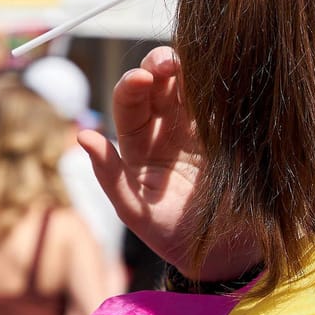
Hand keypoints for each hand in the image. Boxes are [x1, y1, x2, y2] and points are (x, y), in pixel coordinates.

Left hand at [79, 47, 251, 280]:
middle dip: (159, 68)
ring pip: (191, 87)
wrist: (225, 255)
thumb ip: (110, 176)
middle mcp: (167, 131)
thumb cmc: (173, 236)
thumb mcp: (136, 211)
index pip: (129, 106)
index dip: (131, 89)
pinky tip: (221, 71)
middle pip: (159, 86)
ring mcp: (201, 129)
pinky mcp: (231, 133)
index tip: (139, 79)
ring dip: (189, 69)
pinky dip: (220, 85)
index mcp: (139, 146)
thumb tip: (82, 136)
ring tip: (190, 59)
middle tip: (166, 62)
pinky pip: (224, 103)